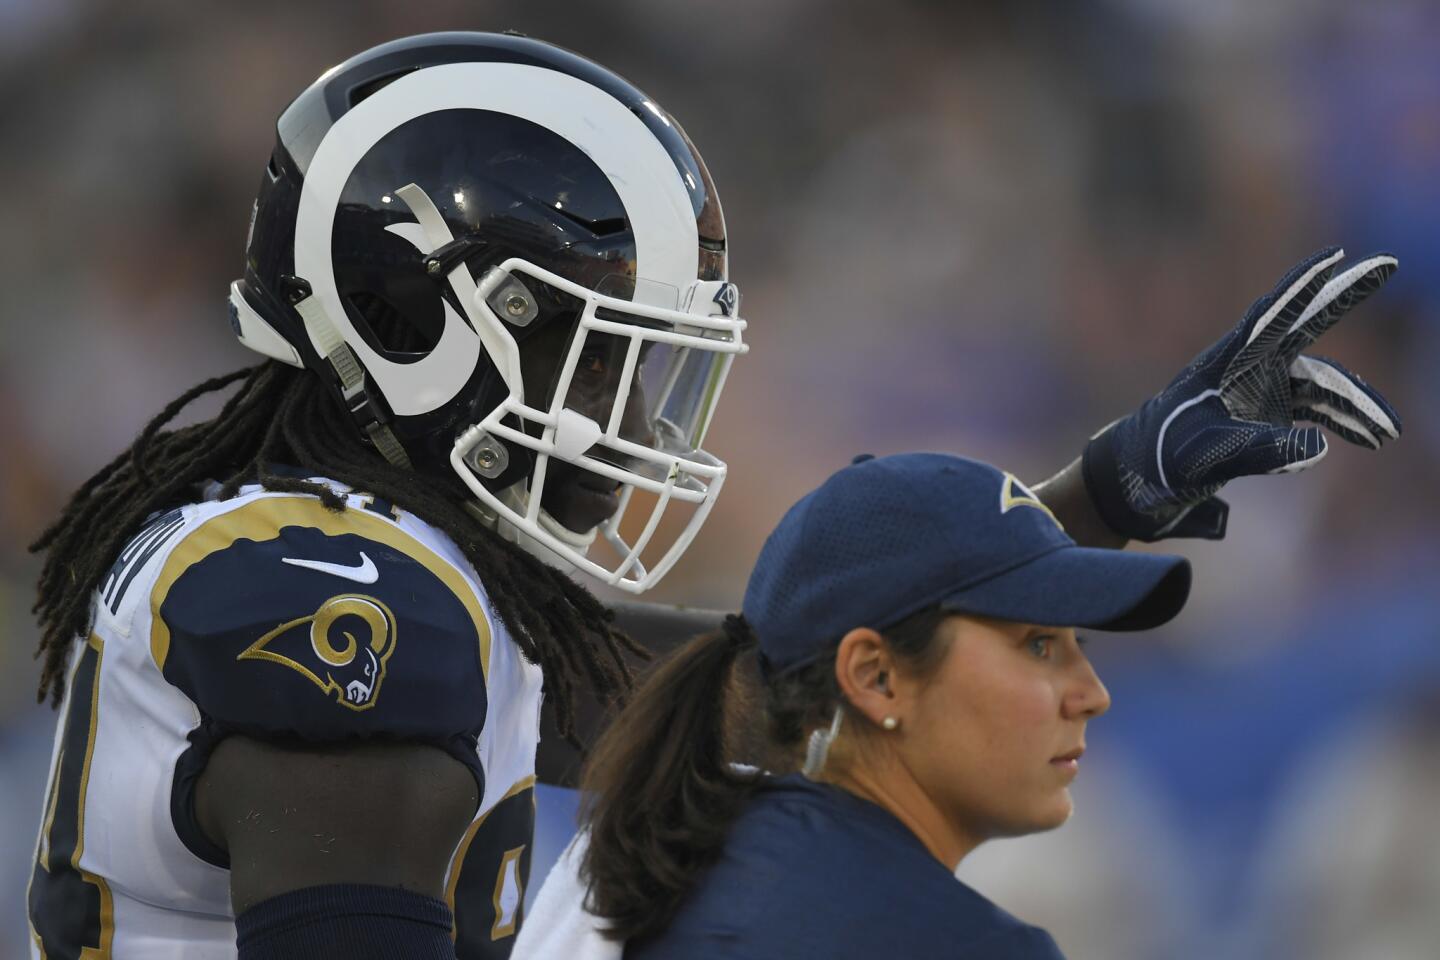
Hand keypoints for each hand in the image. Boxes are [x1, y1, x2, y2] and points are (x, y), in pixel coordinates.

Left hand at [1083, 247, 1400, 541]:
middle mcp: (1249, 368)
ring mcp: (1260, 388)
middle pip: (1306, 326)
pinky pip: (1316, 409)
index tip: (1334, 255)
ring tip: (1387, 433)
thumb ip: (1260, 451)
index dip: (1303, 284)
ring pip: (1321, 384)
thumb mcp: (1209, 457)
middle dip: (1345, 297)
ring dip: (1355, 405)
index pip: (1271, 315)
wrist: (1140, 479)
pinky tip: (1368, 438)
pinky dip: (1343, 422)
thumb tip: (1319, 448)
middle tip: (1387, 263)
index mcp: (1227, 362)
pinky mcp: (1267, 412)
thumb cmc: (1162, 458)